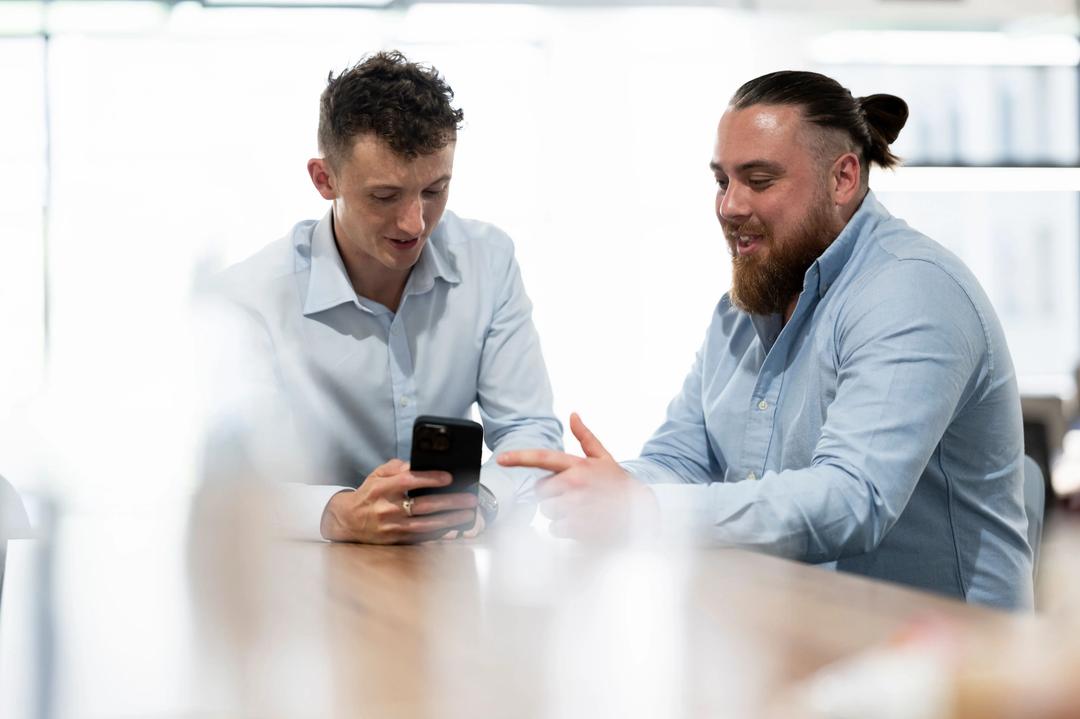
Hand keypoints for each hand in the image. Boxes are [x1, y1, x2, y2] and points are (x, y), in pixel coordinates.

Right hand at [320, 459, 478, 543]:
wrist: (348, 521)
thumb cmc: (368, 495)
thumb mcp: (377, 475)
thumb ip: (397, 467)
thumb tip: (418, 463)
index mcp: (382, 488)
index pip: (409, 481)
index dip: (430, 479)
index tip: (449, 477)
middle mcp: (387, 508)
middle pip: (424, 505)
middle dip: (450, 502)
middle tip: (469, 498)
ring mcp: (392, 526)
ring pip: (426, 524)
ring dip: (450, 519)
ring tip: (467, 513)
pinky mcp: (396, 539)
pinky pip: (421, 537)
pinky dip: (439, 532)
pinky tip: (453, 526)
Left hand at [497, 413, 658, 541]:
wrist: (642, 513)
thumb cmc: (619, 484)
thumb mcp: (604, 458)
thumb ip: (585, 437)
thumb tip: (573, 414)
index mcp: (578, 465)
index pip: (543, 457)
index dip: (519, 457)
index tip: (500, 458)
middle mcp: (575, 484)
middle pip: (541, 492)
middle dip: (553, 495)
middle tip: (575, 496)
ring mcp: (576, 506)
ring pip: (546, 512)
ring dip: (559, 514)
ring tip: (582, 510)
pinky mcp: (578, 527)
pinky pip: (555, 529)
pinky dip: (566, 530)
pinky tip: (584, 524)